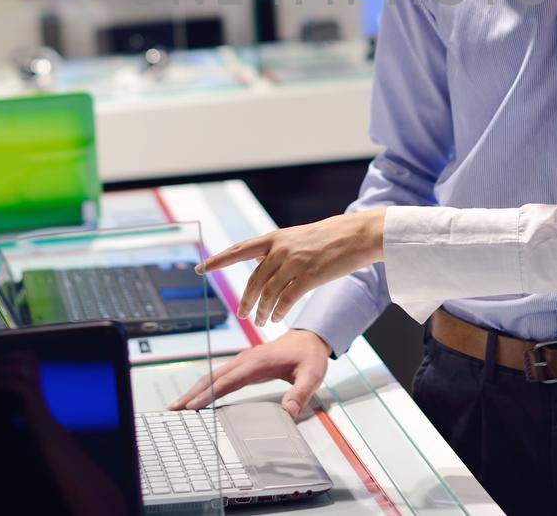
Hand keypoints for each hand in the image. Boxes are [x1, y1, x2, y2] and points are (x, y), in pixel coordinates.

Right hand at [168, 330, 332, 418]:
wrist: (310, 338)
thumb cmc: (310, 356)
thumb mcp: (312, 375)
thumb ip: (301, 393)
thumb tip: (289, 412)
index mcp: (258, 362)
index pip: (229, 380)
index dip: (209, 394)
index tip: (192, 406)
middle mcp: (246, 360)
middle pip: (213, 377)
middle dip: (192, 393)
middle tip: (173, 410)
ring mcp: (243, 362)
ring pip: (213, 376)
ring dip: (195, 390)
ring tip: (178, 407)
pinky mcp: (244, 366)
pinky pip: (221, 376)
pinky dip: (205, 387)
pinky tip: (198, 398)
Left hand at [198, 210, 386, 326]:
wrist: (356, 234)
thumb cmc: (328, 237)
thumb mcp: (297, 237)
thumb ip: (278, 251)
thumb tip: (262, 266)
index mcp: (275, 237)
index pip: (239, 250)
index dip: (218, 260)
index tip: (200, 268)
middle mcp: (281, 249)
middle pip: (254, 280)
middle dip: (245, 300)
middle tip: (241, 315)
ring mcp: (295, 262)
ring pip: (268, 293)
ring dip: (261, 310)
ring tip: (259, 321)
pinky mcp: (310, 276)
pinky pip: (286, 300)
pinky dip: (277, 312)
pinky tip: (275, 318)